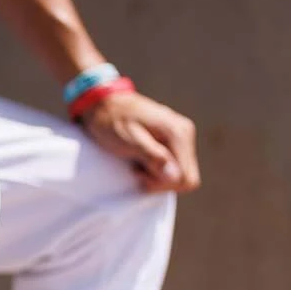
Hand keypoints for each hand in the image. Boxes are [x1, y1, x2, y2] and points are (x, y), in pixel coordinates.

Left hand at [80, 89, 200, 193]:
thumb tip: (175, 176)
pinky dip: (157, 170)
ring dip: (157, 177)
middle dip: (161, 182)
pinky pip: (173, 166)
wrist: (103, 104)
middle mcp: (185, 133)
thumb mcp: (129, 141)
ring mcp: (181, 135)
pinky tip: (142, 162)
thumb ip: (153, 157)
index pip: (187, 178)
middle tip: (138, 171)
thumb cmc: (112, 121)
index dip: (165, 185)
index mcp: (178, 133)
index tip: (142, 176)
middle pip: (186, 178)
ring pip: (179, 174)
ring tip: (138, 165)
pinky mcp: (173, 140)